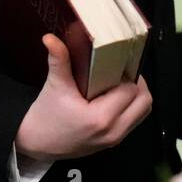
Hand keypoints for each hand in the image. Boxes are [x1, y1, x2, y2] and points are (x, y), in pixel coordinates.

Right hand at [14, 33, 152, 160]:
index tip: (117, 63)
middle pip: (144, 101)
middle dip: (137, 83)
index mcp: (101, 117)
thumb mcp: (55, 86)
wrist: (37, 143)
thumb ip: (59, 60)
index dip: (127, 74)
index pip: (130, 89)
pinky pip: (134, 120)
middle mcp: (113, 130)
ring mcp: (115, 139)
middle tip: (121, 71)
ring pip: (143, 111)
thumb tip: (50, 37)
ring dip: (136, 95)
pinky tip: (115, 97)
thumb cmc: (46, 115)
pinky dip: (131, 107)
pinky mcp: (114, 142)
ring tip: (119, 82)